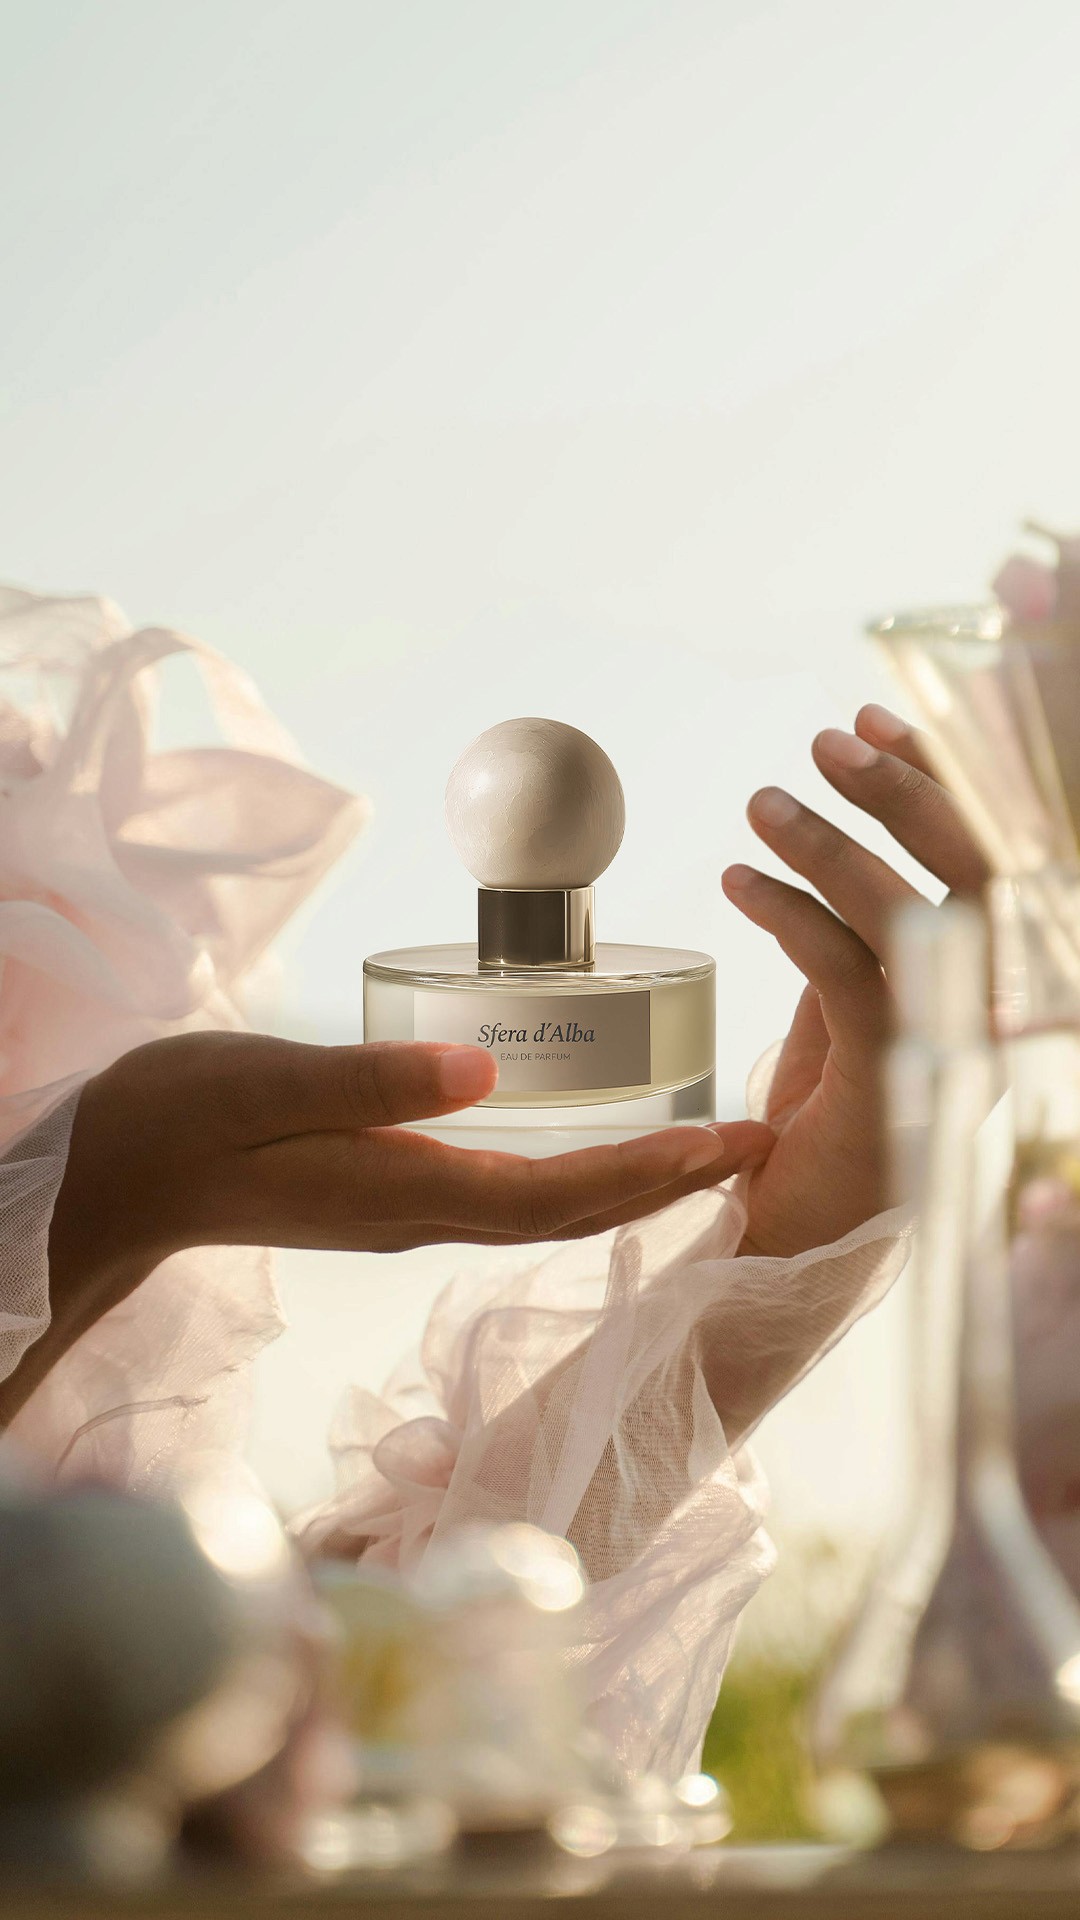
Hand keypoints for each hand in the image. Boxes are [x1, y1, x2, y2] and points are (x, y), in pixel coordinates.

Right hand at [10, 1033, 772, 1423]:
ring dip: (637, 1186)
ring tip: (708, 1150)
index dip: (654, 1175)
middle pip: (577, 1213)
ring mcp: (413, 1212)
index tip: (735, 1147)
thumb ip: (371, 1081)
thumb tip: (483, 1076)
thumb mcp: (268, 1082)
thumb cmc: (182, 1120)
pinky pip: (517, 1198)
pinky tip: (605, 1153)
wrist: (121, 1178)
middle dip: (673, 1185)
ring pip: (552, 1211)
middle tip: (760, 1145)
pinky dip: (581, 1180)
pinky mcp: (397, 1194)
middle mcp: (427, 1215)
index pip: (561, 1195)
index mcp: (410, 1191)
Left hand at [723, 703, 987, 1257]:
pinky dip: (789, 913)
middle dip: (904, 789)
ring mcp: (947, 1050)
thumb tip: (835, 851)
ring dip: (834, 843)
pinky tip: (740, 884)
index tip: (879, 719)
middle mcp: (991, 1015)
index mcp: (990, 990)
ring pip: (913, 914)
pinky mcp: (886, 1081)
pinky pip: (843, 971)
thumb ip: (862, 946)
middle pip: (981, 870)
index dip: (947, 779)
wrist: (793, 1247)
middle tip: (827, 742)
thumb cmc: (825, 1136)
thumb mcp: (849, 1020)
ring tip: (763, 804)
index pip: (997, 861)